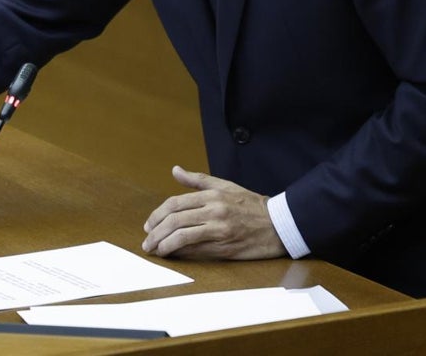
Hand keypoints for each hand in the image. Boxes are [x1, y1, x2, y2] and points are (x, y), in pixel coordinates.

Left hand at [142, 166, 285, 260]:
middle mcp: (214, 210)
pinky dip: (182, 254)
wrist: (279, 224)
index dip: (157, 215)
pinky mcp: (226, 247)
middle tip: (147, 242)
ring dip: (164, 245)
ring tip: (155, 251)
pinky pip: (198, 251)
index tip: (148, 225)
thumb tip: (175, 170)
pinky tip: (174, 256)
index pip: (175, 204)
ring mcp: (220, 230)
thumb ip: (198, 180)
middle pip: (175, 221)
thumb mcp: (225, 186)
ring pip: (183, 237)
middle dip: (156, 232)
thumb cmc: (251, 205)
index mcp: (212, 195)